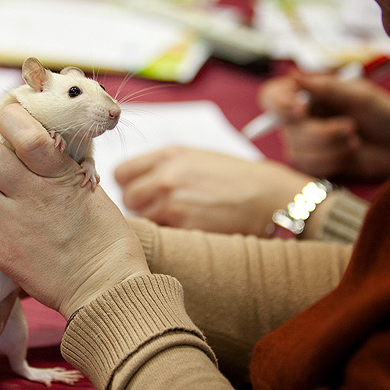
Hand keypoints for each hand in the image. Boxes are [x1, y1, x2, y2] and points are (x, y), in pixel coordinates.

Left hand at [0, 103, 149, 318]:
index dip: (8, 116)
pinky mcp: (0, 253)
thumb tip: (43, 142)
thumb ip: (63, 166)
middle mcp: (31, 195)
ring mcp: (12, 224)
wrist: (107, 287)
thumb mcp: (92, 188)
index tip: (7, 117)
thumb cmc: (108, 237)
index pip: (24, 131)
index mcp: (59, 175)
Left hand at [114, 146, 312, 236]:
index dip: (127, 184)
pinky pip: (162, 234)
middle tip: (159, 208)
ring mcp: (173, 202)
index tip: (138, 190)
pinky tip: (188, 228)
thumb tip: (137, 180)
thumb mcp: (196, 157)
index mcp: (168, 155)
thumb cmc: (234, 177)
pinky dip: (170, 234)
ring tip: (178, 218)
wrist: (268, 195)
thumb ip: (163, 165)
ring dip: (155, 221)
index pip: (121, 172)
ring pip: (142, 218)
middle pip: (128, 198)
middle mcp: (166, 177)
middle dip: (139, 205)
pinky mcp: (184, 226)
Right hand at [259, 71, 389, 179]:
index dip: (280, 104)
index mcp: (307, 94)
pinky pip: (307, 166)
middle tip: (351, 128)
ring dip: (331, 148)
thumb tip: (293, 75)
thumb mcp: (359, 94)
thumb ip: (325, 87)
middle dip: (321, 132)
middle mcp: (300, 117)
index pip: (272, 96)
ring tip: (355, 141)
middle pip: (287, 128)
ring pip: (296, 150)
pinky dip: (332, 161)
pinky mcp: (312, 162)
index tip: (301, 109)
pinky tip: (349, 154)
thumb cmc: (384, 114)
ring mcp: (303, 141)